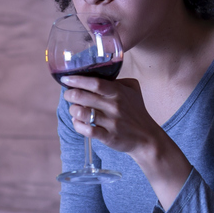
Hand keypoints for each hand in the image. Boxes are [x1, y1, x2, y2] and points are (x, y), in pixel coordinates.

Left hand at [62, 76, 192, 206]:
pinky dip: (78, 125)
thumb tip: (99, 74)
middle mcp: (114, 106)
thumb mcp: (133, 90)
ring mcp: (111, 123)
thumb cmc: (137, 111)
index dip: (77, 79)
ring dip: (73, 110)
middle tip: (68, 94)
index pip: (95, 82)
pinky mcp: (108, 137)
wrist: (147, 138)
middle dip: (70, 94)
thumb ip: (118, 80)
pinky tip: (78, 122)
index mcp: (118, 92)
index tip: (66, 78)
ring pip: (82, 113)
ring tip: (74, 109)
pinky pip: (87, 130)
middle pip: (83, 97)